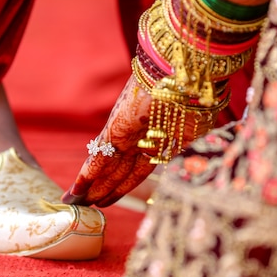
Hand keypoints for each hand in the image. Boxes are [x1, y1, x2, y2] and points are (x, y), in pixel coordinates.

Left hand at [61, 75, 198, 206]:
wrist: (190, 71)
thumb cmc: (201, 101)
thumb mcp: (194, 136)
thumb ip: (183, 157)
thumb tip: (184, 176)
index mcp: (161, 140)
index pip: (137, 171)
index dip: (123, 187)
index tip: (108, 201)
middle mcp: (141, 138)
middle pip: (119, 171)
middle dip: (103, 189)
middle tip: (85, 205)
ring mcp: (129, 132)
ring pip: (107, 166)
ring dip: (92, 186)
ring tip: (76, 202)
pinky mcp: (118, 127)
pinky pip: (102, 155)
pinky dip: (89, 173)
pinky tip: (78, 189)